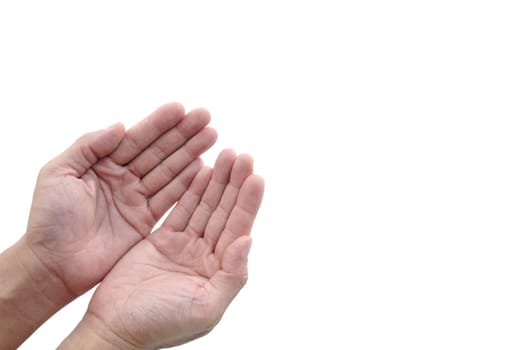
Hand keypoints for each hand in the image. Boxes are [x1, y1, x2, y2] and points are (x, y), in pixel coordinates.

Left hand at [24, 103, 216, 296]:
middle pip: (159, 151)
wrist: (53, 264)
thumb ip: (88, 146)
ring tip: (212, 136)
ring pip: (169, 171)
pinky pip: (170, 198)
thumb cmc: (48, 218)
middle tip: (206, 117)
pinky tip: (203, 167)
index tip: (181, 108)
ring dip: (191, 153)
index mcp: (102, 163)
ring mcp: (136, 199)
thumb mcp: (58, 173)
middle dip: (183, 134)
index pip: (136, 138)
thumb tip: (120, 126)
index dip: (159, 123)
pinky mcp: (145, 221)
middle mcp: (123, 178)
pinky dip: (187, 183)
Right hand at [66, 150, 263, 348]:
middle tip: (242, 156)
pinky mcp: (162, 239)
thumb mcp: (206, 308)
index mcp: (220, 270)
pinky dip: (192, 190)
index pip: (238, 228)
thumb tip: (248, 241)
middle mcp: (206, 255)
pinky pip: (182, 209)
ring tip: (227, 155)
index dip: (248, 202)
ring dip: (217, 182)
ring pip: (205, 206)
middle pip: (225, 212)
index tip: (256, 176)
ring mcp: (185, 245)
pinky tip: (202, 170)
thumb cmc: (161, 326)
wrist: (116, 328)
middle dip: (235, 183)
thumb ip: (232, 275)